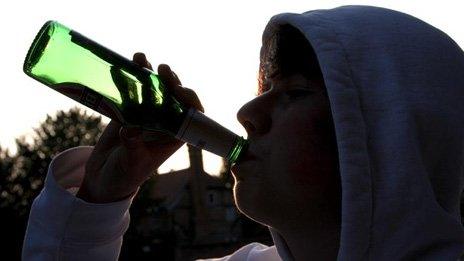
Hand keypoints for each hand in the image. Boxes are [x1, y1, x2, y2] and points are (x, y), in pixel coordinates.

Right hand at [76, 52, 203, 202]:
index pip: (191, 113)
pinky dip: (127, 78)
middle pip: (173, 96)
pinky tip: (122, 65)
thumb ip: (134, 146)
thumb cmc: (125, 175)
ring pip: (152, 89)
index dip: (189, 99)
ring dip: (148, 73)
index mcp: (175, 135)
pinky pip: (130, 90)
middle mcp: (164, 122)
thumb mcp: (133, 163)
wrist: (104, 177)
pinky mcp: (127, 110)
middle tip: (162, 69)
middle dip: (170, 81)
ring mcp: (146, 114)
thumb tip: (131, 129)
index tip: (179, 90)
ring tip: (141, 58)